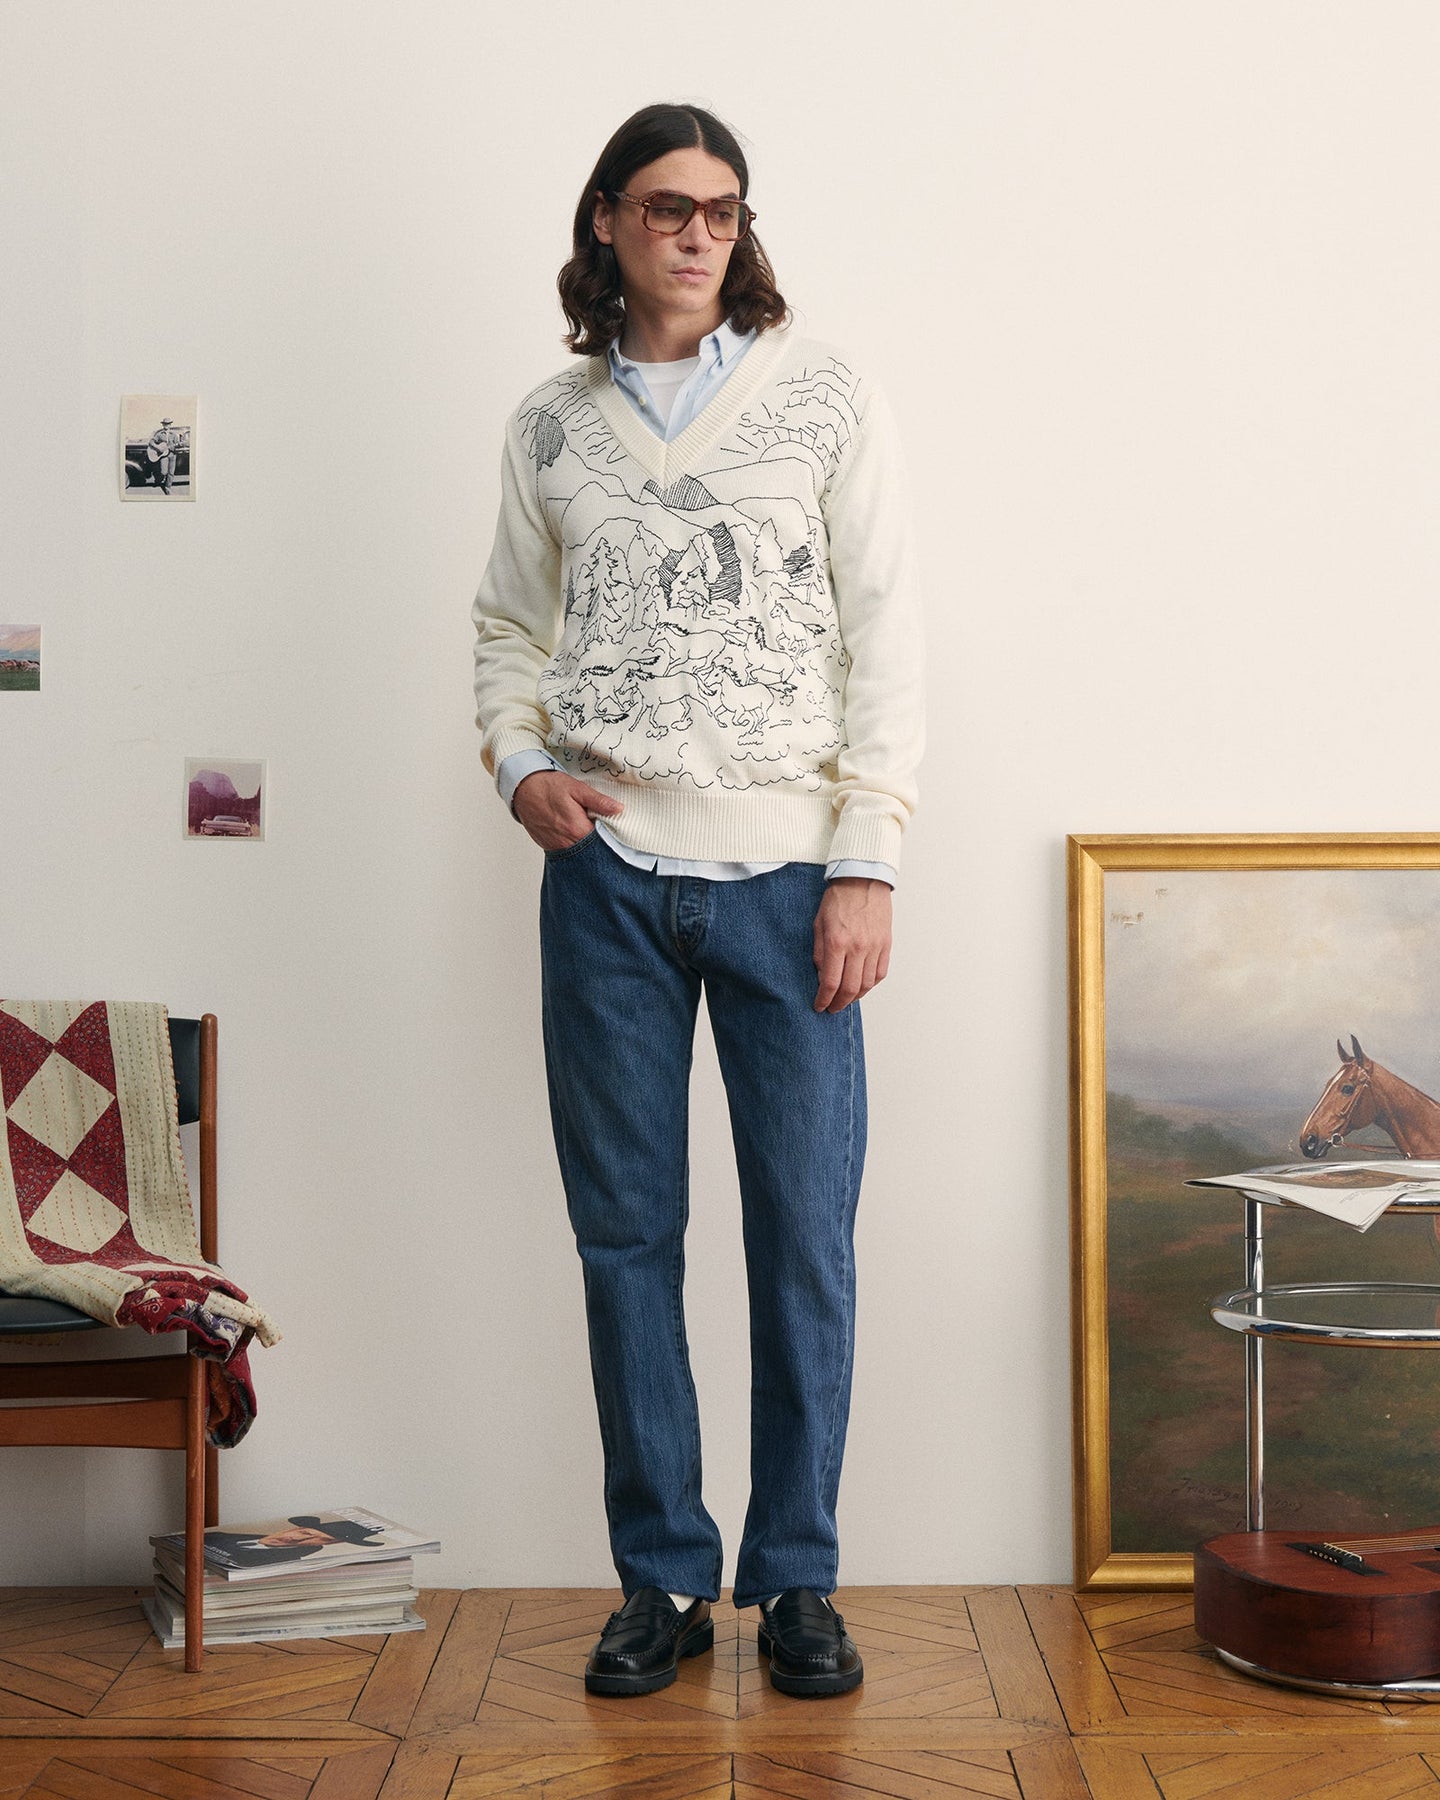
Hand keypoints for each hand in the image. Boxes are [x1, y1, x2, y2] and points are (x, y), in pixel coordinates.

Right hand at [513, 769, 622, 851]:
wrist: (522, 790)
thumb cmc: (548, 787)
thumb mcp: (577, 789)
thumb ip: (598, 801)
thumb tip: (619, 809)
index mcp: (578, 829)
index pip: (604, 841)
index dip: (612, 834)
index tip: (616, 825)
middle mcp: (568, 843)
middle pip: (593, 850)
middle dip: (600, 841)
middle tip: (600, 824)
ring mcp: (558, 847)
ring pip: (581, 852)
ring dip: (587, 844)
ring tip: (586, 826)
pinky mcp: (550, 848)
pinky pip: (568, 851)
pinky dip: (575, 844)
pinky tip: (574, 832)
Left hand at [813, 878, 891, 1012]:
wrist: (862, 880)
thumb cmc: (838, 899)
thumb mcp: (818, 924)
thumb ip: (820, 953)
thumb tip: (822, 976)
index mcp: (837, 942)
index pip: (831, 982)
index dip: (824, 999)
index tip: (820, 1005)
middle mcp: (858, 947)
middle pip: (850, 988)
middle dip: (839, 1003)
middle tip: (832, 1007)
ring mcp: (875, 947)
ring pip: (867, 984)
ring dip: (856, 996)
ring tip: (846, 998)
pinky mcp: (886, 944)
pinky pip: (881, 973)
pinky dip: (871, 984)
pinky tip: (862, 985)